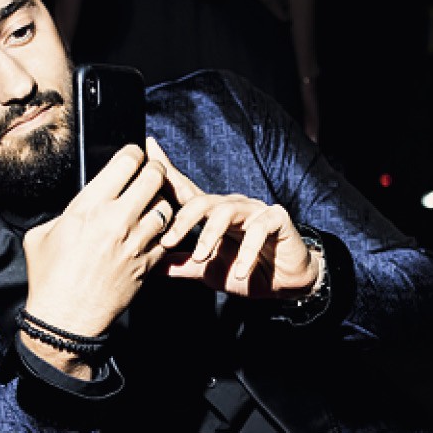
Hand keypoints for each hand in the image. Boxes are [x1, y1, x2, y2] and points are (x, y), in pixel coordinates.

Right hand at [21, 144, 174, 339]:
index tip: (133, 156)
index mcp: (89, 206)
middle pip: (155, 178)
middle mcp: (117, 220)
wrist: (66, 319)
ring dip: (162, 203)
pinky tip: (153, 234)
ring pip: (167, 207)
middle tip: (150, 176)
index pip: (126, 162)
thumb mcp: (43, 235)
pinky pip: (167, 239)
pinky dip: (164, 233)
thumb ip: (65, 213)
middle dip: (155, 172)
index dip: (133, 154)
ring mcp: (136, 243)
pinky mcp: (147, 265)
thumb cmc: (49, 278)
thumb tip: (77, 207)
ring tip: (152, 206)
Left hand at [147, 138, 319, 300]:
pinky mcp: (276, 219)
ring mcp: (254, 210)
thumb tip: (151, 266)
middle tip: (167, 242)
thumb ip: (182, 266)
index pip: (187, 190)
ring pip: (226, 211)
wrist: (285, 284)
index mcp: (213, 214)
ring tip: (201, 257)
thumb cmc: (246, 273)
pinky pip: (259, 229)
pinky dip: (247, 252)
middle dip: (182, 220)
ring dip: (210, 234)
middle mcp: (232, 206)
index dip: (168, 170)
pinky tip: (239, 272)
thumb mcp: (207, 272)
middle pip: (201, 201)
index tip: (147, 148)